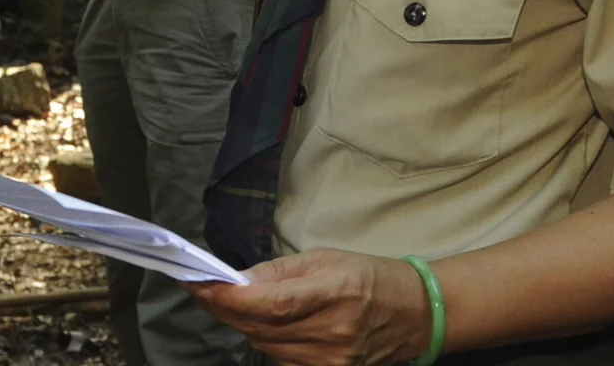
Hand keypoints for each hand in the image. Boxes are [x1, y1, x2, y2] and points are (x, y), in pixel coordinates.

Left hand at [185, 249, 430, 365]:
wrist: (414, 314)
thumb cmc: (369, 277)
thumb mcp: (325, 258)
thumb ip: (278, 271)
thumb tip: (236, 280)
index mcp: (335, 293)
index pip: (271, 304)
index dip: (230, 298)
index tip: (201, 284)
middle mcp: (333, 333)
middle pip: (261, 328)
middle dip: (224, 308)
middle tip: (198, 288)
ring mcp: (332, 360)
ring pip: (265, 346)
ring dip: (239, 324)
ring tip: (223, 301)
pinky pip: (280, 358)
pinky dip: (263, 339)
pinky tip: (256, 322)